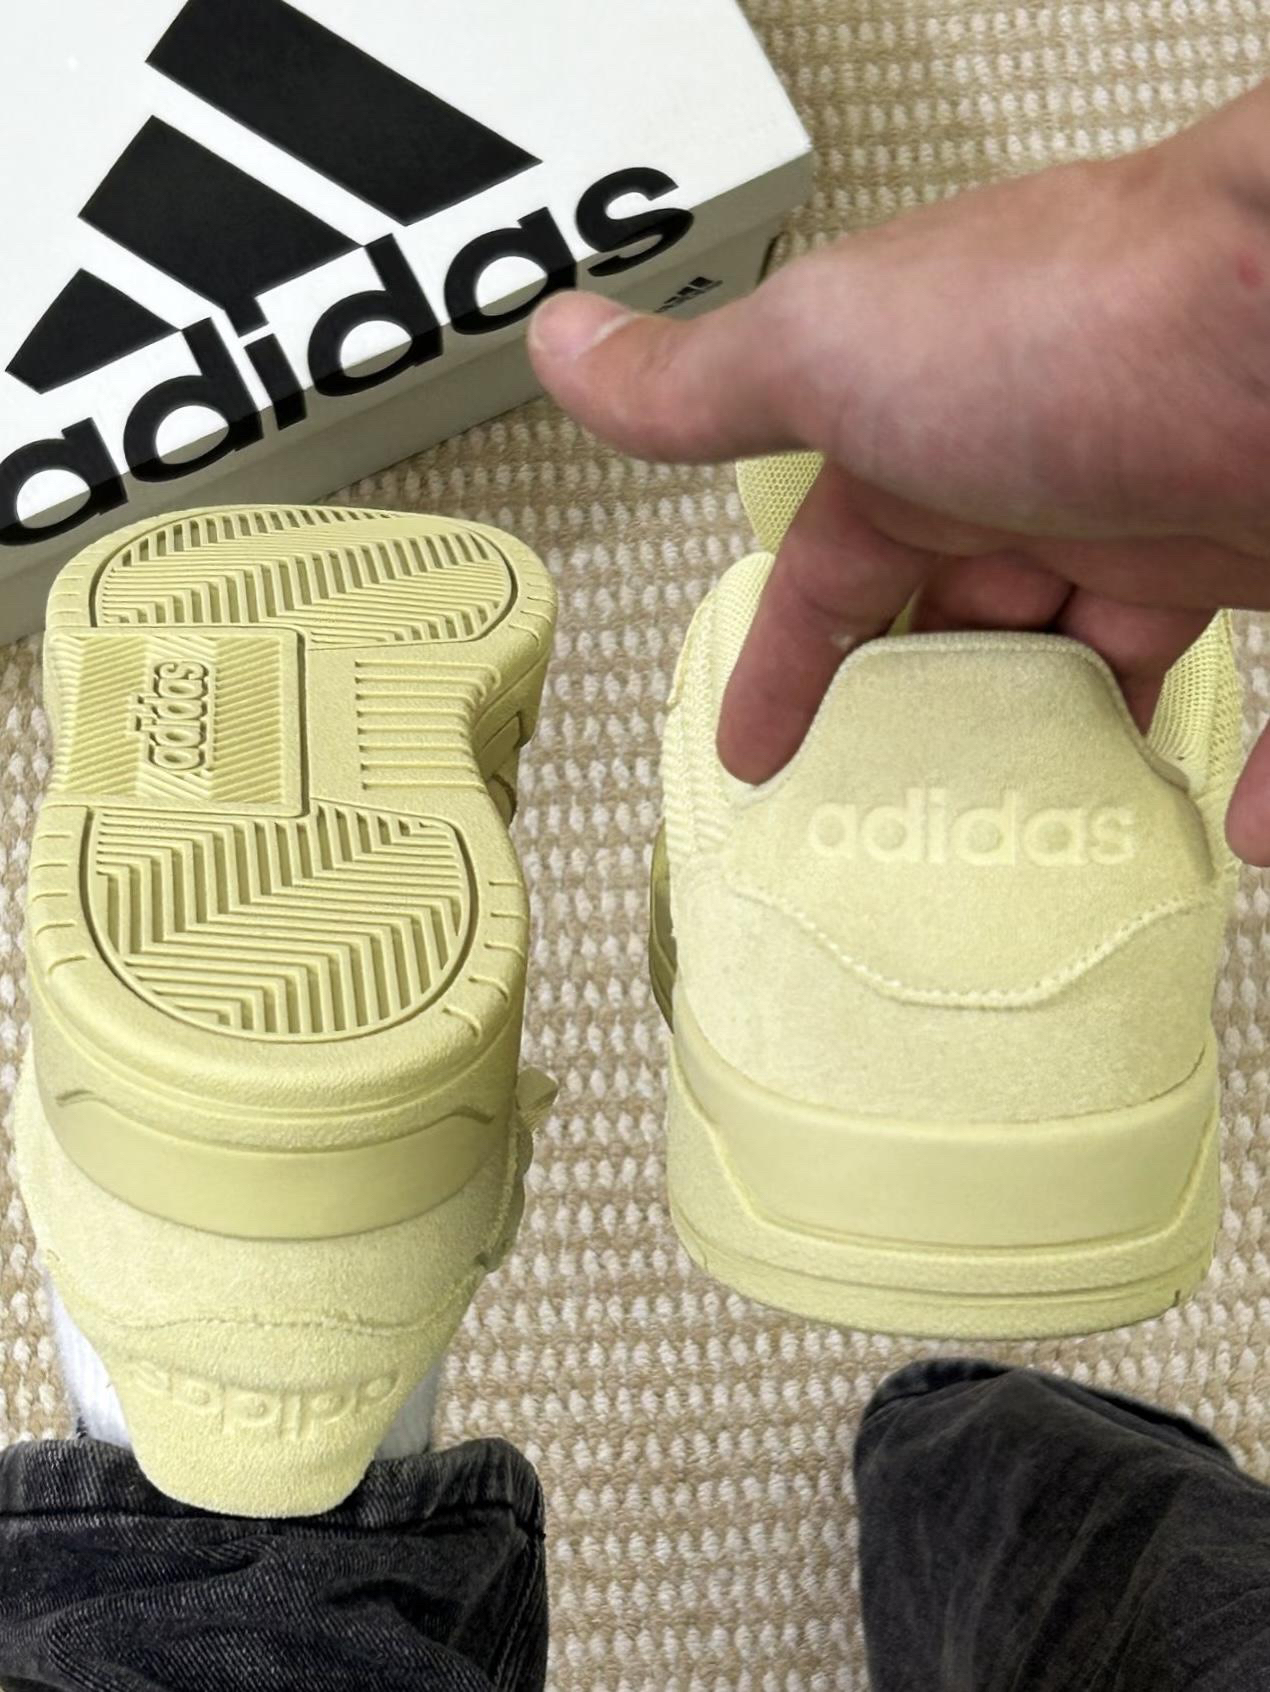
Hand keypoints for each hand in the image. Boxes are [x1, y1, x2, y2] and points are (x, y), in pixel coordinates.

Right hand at [528, 82, 1269, 862]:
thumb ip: (704, 384)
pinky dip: (1258, 777)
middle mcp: (1045, 479)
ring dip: (1073, 745)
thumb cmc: (1069, 323)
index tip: (759, 748)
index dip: (788, 664)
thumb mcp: (831, 351)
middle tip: (898, 822)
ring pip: (1106, 663)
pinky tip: (1234, 832)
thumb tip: (565, 349)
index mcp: (926, 441)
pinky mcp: (1266, 568)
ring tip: (1040, 840)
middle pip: (966, 626)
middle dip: (931, 715)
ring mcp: (1166, 526)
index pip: (835, 572)